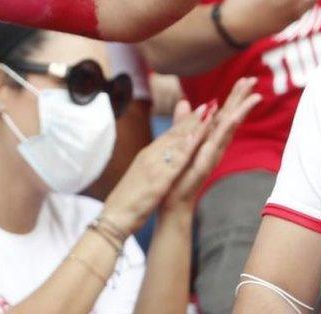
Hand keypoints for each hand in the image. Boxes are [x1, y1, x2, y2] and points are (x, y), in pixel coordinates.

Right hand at [100, 101, 213, 234]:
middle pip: (173, 135)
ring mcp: (153, 167)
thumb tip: (160, 156)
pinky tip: (195, 140)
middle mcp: (149, 157)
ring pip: (175, 144)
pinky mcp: (157, 181)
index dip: (184, 123)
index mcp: (147, 157)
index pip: (168, 136)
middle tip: (207, 104)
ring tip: (205, 115)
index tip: (198, 111)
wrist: (114, 216)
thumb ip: (152, 165)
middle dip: (190, 120)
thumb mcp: (142, 177)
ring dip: (190, 128)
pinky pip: (174, 163)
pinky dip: (185, 149)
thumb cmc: (128, 198)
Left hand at [161, 78, 260, 209]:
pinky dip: (222, 132)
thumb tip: (185, 102)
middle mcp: (214, 146)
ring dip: (239, 114)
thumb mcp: (180, 142)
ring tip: (252, 98)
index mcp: (208, 139)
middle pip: (230, 118)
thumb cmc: (177, 174)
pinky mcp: (204, 165)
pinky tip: (230, 119)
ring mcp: (211, 155)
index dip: (233, 96)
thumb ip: (184, 123)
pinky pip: (214, 146)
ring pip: (227, 130)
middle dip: (241, 99)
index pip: (223, 113)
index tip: (244, 79)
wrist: (172, 201)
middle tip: (253, 80)